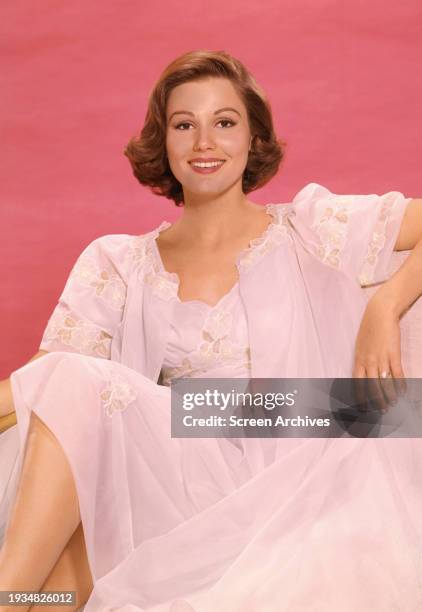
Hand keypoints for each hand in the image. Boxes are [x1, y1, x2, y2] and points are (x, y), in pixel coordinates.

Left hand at [352, 295, 405, 412]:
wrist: (379, 313)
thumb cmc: (369, 330)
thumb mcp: (360, 346)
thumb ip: (361, 361)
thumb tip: (362, 375)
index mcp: (358, 360)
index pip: (357, 383)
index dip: (361, 397)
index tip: (364, 408)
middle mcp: (368, 361)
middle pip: (371, 387)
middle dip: (377, 401)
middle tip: (382, 411)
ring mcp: (381, 358)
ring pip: (384, 382)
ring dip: (389, 395)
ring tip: (393, 403)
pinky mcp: (393, 353)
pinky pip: (397, 373)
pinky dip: (400, 383)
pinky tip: (403, 391)